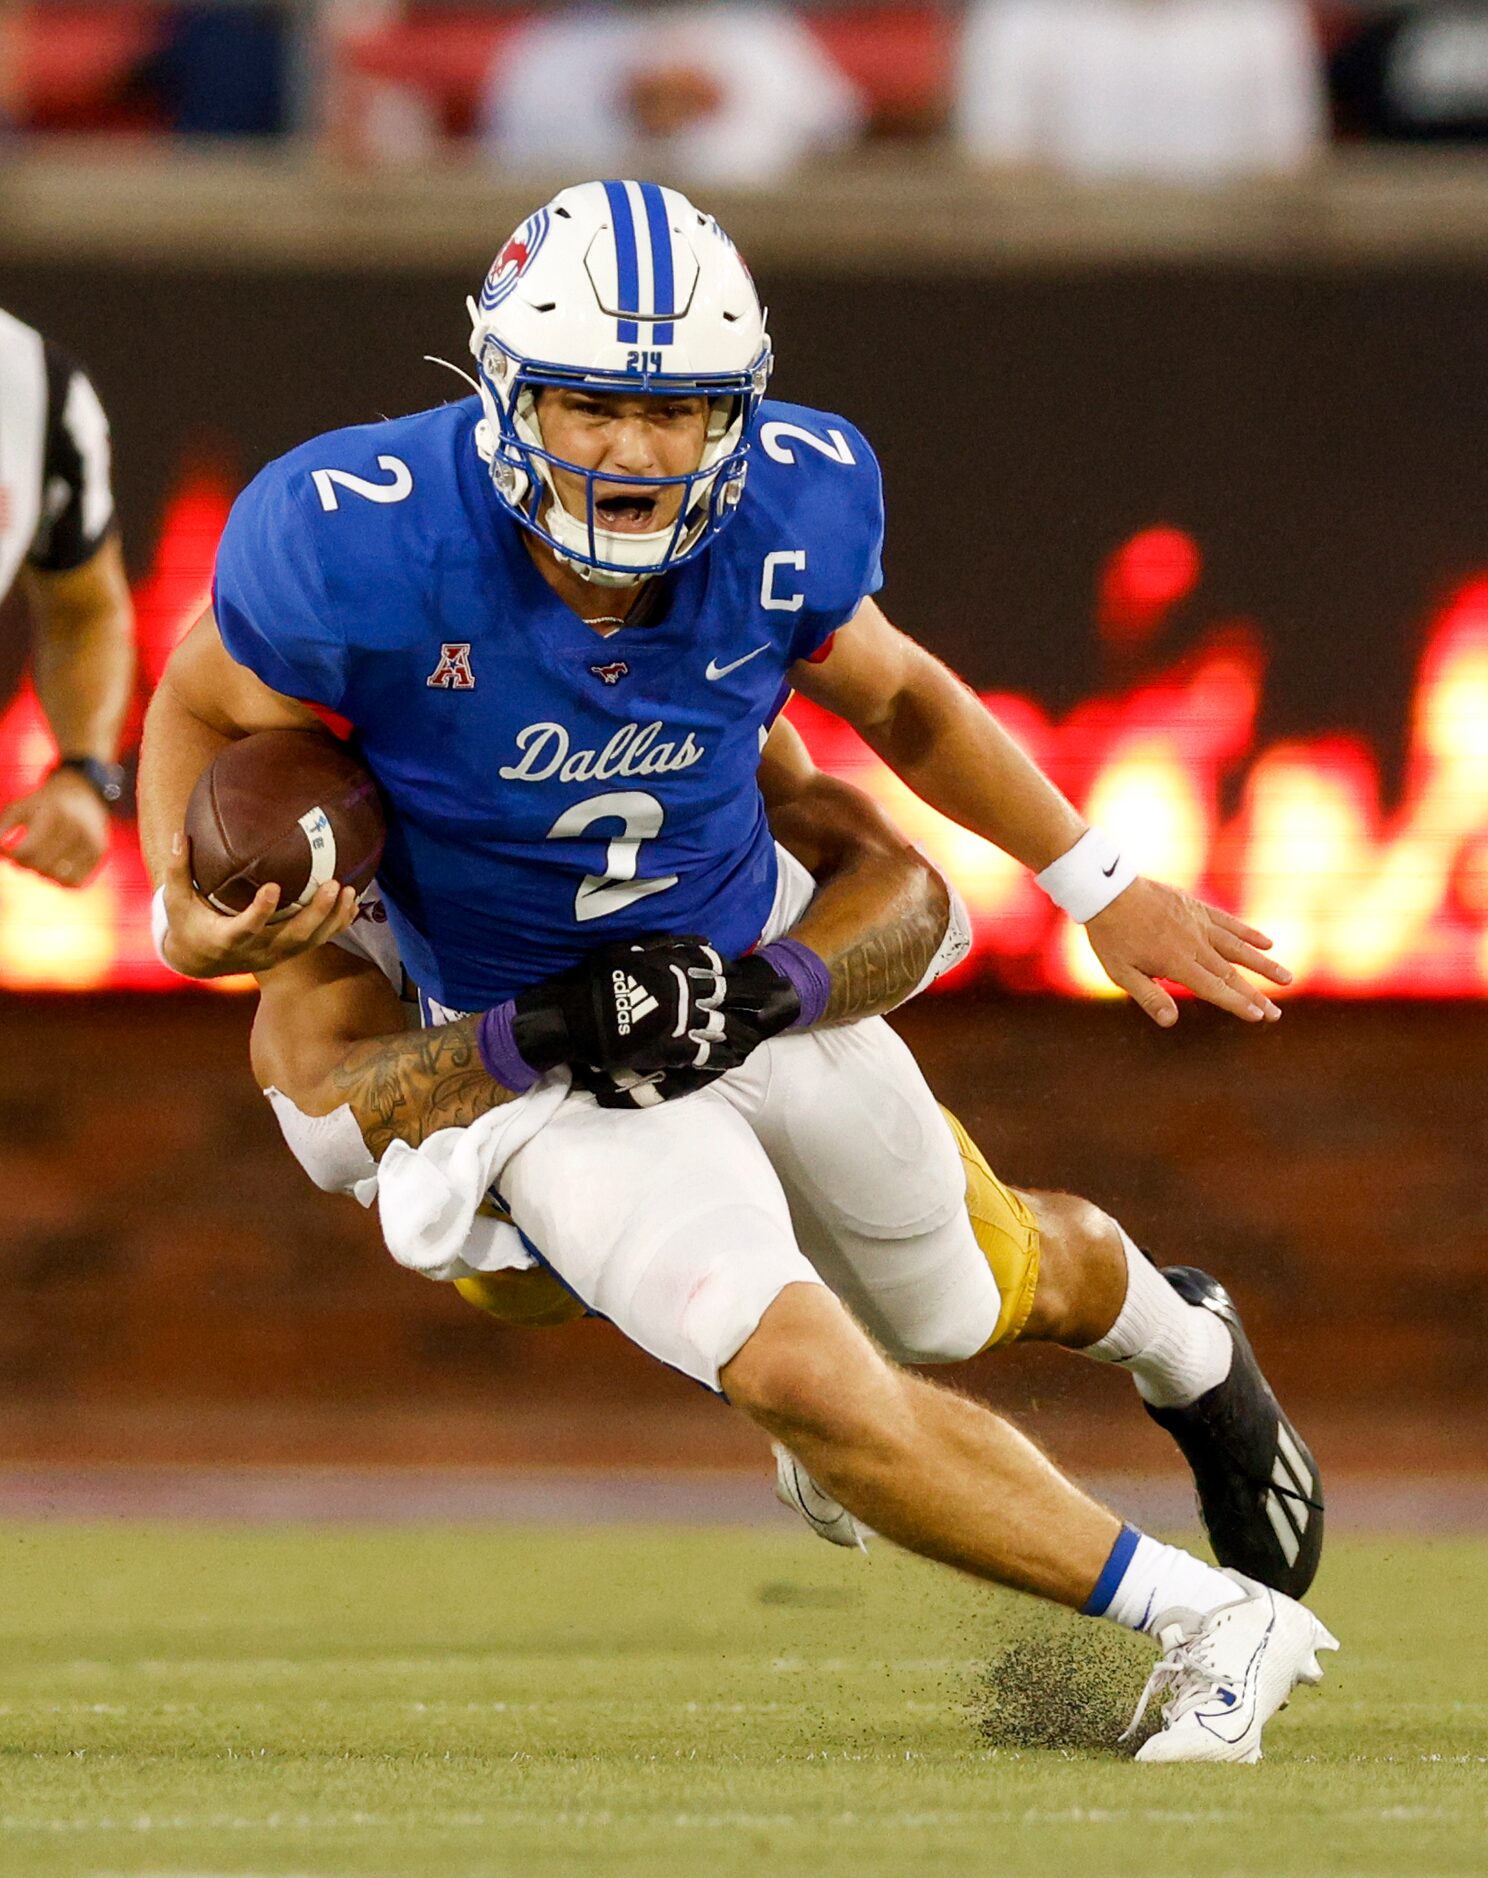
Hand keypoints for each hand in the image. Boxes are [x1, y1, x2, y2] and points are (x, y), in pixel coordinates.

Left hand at [0, 768, 110, 886]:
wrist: (84, 792)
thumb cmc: (43, 804)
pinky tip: (57, 867)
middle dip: (25, 865)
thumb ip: (2, 828)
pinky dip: (62, 880)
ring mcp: (91, 841)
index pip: (27, 851)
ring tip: (40, 860)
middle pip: (42, 866)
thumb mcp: (19, 808)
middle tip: (22, 857)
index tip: (6, 851)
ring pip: (58, 877)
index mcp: (53, 812)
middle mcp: (76, 827)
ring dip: (43, 873)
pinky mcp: (100, 852)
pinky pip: (75, 882)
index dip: (11, 856)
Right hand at [160, 830, 357, 978]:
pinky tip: (354, 904)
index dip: (261, 911)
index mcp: (227, 938)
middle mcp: (256, 951)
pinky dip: (338, 924)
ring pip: (311, 942)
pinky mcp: (289, 953)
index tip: (274, 887)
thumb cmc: (188, 923)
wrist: (202, 959)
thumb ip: (178, 871)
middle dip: (316, 913)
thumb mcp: (176, 901)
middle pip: (292, 937)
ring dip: (333, 918)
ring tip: (350, 891)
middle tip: (332, 884)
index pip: (246, 927)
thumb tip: (180, 834)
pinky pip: (318, 941)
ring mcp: (276, 954)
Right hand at [513, 939, 800, 1098]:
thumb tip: (705, 941)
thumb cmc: (598, 980)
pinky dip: (723, 1056)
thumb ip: (668, 944)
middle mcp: (684, 992)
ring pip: (722, 1025)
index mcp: (675, 966)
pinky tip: (734, 1059)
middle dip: (748, 998)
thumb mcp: (629, 949)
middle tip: (766, 1002)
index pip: (714, 965)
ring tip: (755, 1035)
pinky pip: (707, 1054)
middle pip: (727, 995)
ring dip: (741, 1029)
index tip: (744, 975)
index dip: (733, 971)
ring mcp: (681, 1022)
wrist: (575, 1017)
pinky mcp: (673, 1050)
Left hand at [1085, 876, 1291, 1026]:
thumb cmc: (1111, 937)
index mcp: (1177, 963)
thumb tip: (1171, 1022)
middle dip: (1256, 995)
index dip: (1238, 1004)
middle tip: (1277, 1015)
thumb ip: (1148, 997)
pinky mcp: (1197, 908)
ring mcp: (1199, 924)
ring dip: (1264, 964)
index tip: (1259, 1016)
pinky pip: (1229, 922)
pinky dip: (1249, 933)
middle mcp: (1194, 944)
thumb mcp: (1121, 973)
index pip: (1214, 989)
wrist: (1108, 891)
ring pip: (1239, 947)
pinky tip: (1267, 942)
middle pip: (1232, 974)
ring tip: (1287, 978)